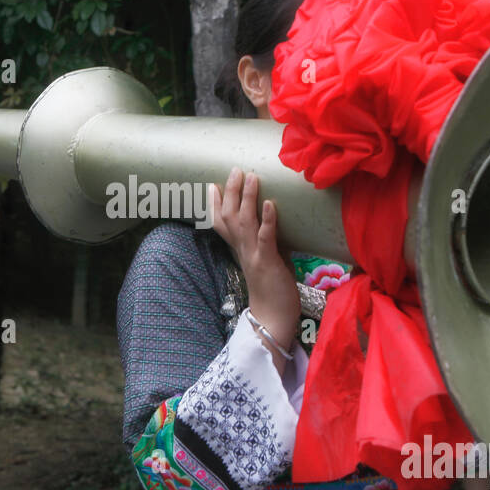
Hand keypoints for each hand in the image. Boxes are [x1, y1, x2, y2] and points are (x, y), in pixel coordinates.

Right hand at [208, 168, 299, 370]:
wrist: (273, 319)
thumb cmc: (273, 291)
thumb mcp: (267, 261)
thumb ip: (267, 243)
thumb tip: (276, 227)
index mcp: (240, 250)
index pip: (221, 224)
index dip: (216, 204)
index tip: (213, 184)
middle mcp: (242, 250)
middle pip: (229, 216)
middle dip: (231, 191)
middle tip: (235, 169)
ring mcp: (253, 255)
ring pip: (244, 222)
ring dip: (247, 198)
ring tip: (251, 177)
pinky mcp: (267, 262)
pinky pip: (265, 238)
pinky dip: (267, 220)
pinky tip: (269, 204)